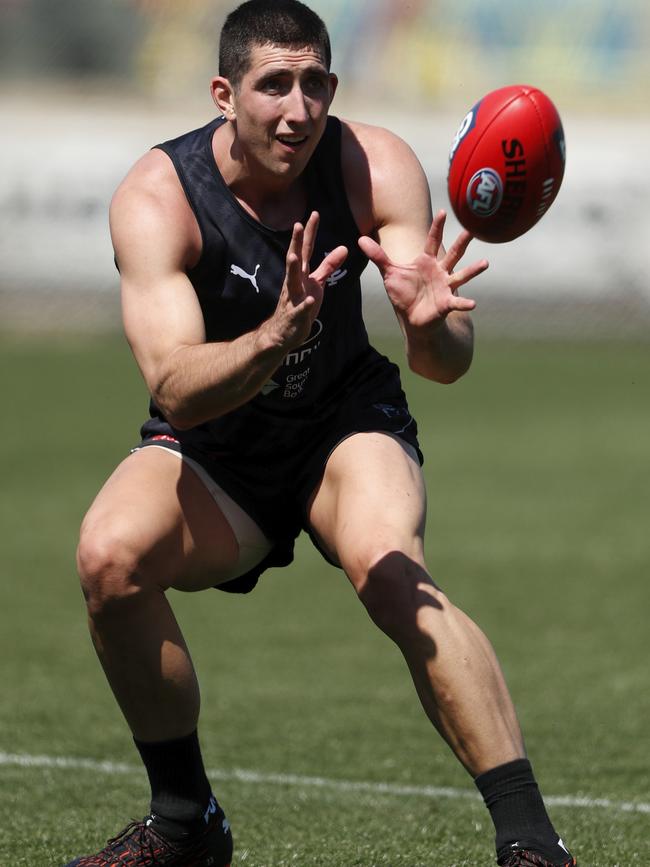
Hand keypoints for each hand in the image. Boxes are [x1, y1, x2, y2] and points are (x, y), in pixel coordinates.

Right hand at [266, 211, 347, 349]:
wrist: (284, 332)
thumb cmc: (300, 304)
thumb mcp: (317, 283)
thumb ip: (328, 266)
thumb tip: (344, 248)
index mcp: (301, 274)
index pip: (305, 249)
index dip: (310, 232)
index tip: (314, 213)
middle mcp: (294, 282)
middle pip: (295, 260)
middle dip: (296, 243)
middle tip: (297, 225)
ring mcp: (292, 298)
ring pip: (291, 282)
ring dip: (292, 269)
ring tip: (294, 256)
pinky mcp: (295, 316)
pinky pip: (299, 310)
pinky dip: (304, 305)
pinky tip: (309, 300)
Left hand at [358, 210, 487, 329]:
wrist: (412, 318)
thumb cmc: (403, 294)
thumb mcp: (389, 273)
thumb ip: (377, 256)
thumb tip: (359, 239)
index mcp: (426, 261)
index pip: (432, 241)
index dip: (437, 227)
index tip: (444, 211)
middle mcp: (440, 271)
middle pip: (452, 254)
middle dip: (461, 243)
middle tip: (473, 229)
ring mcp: (445, 287)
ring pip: (461, 275)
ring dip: (473, 270)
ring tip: (485, 263)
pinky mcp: (446, 303)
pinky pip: (457, 302)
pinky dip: (464, 303)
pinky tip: (473, 303)